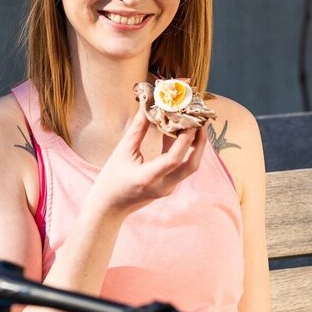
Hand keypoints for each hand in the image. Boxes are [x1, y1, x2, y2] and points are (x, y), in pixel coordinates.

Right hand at [88, 94, 207, 216]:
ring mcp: (169, 188)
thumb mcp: (122, 152)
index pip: (174, 159)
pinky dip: (186, 150)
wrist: (110, 207)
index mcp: (148, 178)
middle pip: (192, 165)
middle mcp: (163, 186)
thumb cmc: (112, 179)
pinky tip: (183, 134)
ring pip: (190, 167)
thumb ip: (137, 129)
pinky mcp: (170, 186)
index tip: (189, 120)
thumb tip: (147, 105)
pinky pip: (183, 167)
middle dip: (200, 142)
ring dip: (196, 146)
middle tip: (200, 121)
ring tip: (196, 124)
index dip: (185, 139)